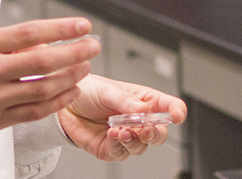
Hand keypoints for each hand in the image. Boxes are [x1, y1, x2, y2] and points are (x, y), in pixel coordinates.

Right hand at [0, 18, 101, 141]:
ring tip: (85, 67)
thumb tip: (45, 40)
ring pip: (43, 88)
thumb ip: (9, 44)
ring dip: (71, 77)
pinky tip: (71, 91)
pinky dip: (58, 101)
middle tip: (92, 46)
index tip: (82, 25)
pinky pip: (35, 111)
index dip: (61, 29)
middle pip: (42, 61)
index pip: (30, 32)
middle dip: (74, 52)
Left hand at [56, 75, 186, 161]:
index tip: (177, 116)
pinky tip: (112, 134)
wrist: (64, 105)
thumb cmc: (88, 91)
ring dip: (134, 140)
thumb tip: (142, 110)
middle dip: (155, 133)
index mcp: (144, 101)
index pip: (168, 107)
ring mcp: (126, 136)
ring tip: (122, 130)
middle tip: (145, 129)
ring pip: (141, 146)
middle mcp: (138, 121)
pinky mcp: (112, 148)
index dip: (176, 112)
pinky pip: (121, 152)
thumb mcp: (108, 90)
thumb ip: (125, 101)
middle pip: (159, 133)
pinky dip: (119, 144)